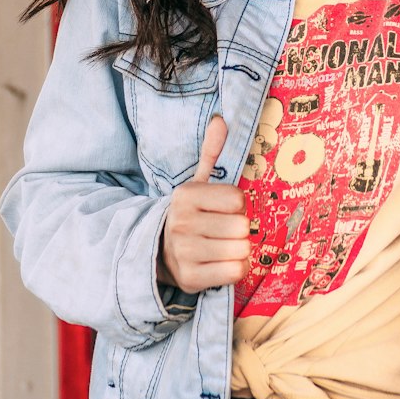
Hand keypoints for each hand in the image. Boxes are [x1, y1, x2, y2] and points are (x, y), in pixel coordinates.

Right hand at [157, 116, 250, 293]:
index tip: (223, 209)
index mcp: (186, 196)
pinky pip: (235, 272)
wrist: (158, 250)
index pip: (239, 200)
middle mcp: (182, 223)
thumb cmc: (189, 214)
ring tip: (221, 246)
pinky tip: (220, 263)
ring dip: (238, 250)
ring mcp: (184, 252)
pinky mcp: (190, 278)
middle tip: (222, 230)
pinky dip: (235, 269)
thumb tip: (220, 120)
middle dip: (238, 229)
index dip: (238, 205)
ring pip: (240, 249)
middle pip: (241, 226)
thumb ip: (211, 152)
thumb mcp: (196, 183)